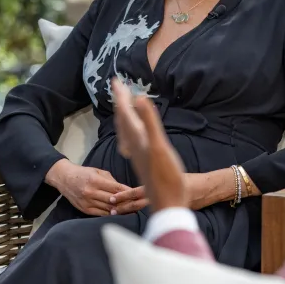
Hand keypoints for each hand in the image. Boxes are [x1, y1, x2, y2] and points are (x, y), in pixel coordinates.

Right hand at [45, 159, 130, 216]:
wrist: (64, 178)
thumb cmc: (83, 173)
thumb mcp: (98, 171)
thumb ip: (111, 181)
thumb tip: (125, 190)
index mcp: (95, 180)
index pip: (116, 188)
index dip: (128, 192)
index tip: (138, 194)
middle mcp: (90, 192)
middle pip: (113, 200)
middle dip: (127, 202)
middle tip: (139, 204)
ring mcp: (87, 202)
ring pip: (108, 208)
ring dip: (121, 210)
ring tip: (132, 210)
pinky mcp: (85, 209)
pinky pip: (101, 214)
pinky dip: (111, 214)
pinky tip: (119, 213)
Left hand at [112, 80, 188, 211]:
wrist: (169, 204)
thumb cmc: (167, 178)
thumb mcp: (159, 146)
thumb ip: (149, 122)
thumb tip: (138, 97)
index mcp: (138, 139)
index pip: (125, 112)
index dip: (121, 96)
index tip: (115, 80)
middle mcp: (134, 146)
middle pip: (123, 120)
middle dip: (120, 102)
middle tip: (117, 86)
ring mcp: (138, 155)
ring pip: (126, 131)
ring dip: (124, 116)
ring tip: (123, 106)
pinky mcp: (143, 162)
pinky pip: (131, 141)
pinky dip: (130, 131)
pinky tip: (132, 136)